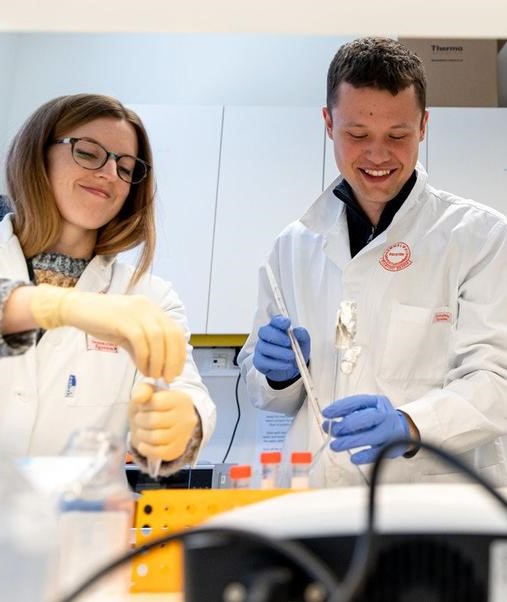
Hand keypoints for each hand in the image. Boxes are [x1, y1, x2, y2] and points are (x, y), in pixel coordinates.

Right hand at [30, 284, 185, 381]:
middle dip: (173, 359)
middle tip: (168, 378)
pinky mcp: (123, 318)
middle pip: (171, 335)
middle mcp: (148, 308)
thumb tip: (155, 368)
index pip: (176, 332)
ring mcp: (136, 311)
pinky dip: (144, 357)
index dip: (179, 353)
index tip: (176, 371)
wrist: (77, 309)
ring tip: (153, 376)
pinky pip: (140, 340)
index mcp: (153, 310)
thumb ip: (142, 348)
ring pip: (158, 338)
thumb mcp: (128, 335)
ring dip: (159, 361)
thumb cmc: (103, 322)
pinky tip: (141, 369)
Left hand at [129, 381, 197, 461]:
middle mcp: (186, 417)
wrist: (167, 423)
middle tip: (140, 419)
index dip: (144, 405)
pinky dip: (145, 448)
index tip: (144, 406)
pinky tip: (144, 442)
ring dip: (141, 434)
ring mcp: (184, 435)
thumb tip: (138, 398)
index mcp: (181, 399)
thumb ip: (143, 390)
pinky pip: (157, 452)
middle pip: (154, 421)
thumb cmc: (156, 406)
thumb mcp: (150, 393)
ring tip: (142, 430)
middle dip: (140, 420)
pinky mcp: (177, 450)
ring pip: (155, 438)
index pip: (156, 402)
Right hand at [253, 314, 309, 381]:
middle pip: (264, 331)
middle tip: (289, 342)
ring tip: (292, 356)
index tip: (288, 323)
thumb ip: (302, 334)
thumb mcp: (303, 342)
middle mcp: (266, 336)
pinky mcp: (258, 361)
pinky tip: (287, 365)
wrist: (292, 368)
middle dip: (276, 336)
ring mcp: (260, 348)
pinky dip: (276, 364)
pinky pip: (263, 361)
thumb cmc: (296, 350)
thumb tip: (296, 331)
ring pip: (264, 347)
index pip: (274, 321)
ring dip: (279, 352)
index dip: (279, 321)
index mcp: (276, 327)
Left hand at [322, 394, 409, 463]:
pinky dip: (364, 456)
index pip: (357, 402)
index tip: (326, 413)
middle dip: (347, 425)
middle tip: (333, 430)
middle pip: (366, 418)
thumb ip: (348, 417)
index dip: (340, 407)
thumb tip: (329, 425)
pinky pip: (377, 453)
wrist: (406, 429)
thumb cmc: (379, 420)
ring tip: (335, 446)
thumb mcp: (367, 411)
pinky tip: (353, 458)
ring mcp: (390, 432)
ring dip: (350, 441)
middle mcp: (385, 415)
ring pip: (370, 436)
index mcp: (377, 402)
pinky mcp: (392, 448)